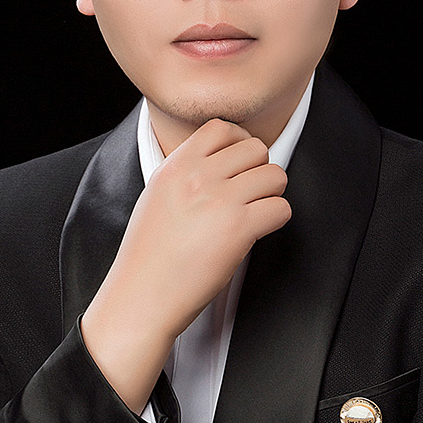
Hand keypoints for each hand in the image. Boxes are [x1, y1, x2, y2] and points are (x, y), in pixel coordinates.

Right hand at [80, 118, 290, 411]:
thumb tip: (219, 165)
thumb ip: (185, 175)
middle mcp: (198, 177)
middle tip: (253, 192)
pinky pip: (280, 208)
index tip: (242, 161)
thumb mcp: (156, 198)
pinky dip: (277, 219)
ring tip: (257, 212)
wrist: (142, 295)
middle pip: (255, 148)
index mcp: (176, 166)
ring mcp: (220, 201)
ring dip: (273, 193)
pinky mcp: (239, 229)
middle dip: (260, 169)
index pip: (221, 127)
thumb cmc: (148, 257)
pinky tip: (260, 230)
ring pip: (275, 175)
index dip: (240, 142)